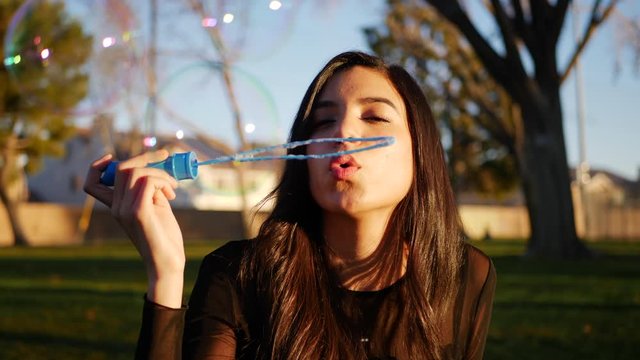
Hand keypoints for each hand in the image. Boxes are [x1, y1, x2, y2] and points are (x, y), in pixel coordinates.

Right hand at [84, 150, 184, 307]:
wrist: (168, 264)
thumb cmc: (164, 237)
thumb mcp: (156, 207)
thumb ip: (149, 190)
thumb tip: (154, 169)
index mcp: (116, 207)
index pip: (92, 182)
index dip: (99, 166)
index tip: (116, 157)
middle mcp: (116, 208)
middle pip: (120, 168)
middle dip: (145, 157)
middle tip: (165, 159)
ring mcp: (125, 210)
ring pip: (135, 172)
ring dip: (159, 172)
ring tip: (172, 187)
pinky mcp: (139, 212)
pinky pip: (148, 182)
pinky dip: (163, 181)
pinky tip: (172, 194)